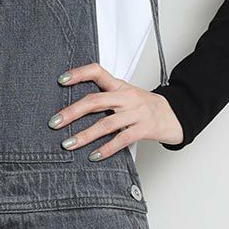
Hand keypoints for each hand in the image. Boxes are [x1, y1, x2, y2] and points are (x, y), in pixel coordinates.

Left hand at [49, 63, 182, 157]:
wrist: (174, 115)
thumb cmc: (143, 106)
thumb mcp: (125, 95)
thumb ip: (104, 97)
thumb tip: (72, 109)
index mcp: (119, 86)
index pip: (97, 72)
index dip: (79, 74)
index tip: (60, 80)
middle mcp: (126, 97)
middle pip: (95, 101)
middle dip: (72, 112)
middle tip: (54, 122)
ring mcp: (136, 113)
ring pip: (105, 124)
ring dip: (84, 135)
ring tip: (68, 144)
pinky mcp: (144, 129)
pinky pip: (122, 140)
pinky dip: (106, 149)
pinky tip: (93, 156)